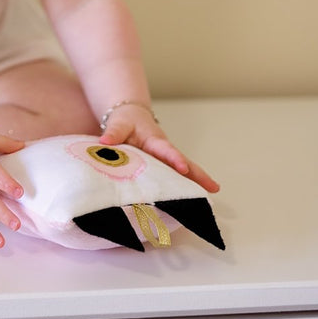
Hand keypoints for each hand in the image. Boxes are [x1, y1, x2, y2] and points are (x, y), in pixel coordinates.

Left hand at [100, 105, 219, 193]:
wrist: (130, 117)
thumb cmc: (126, 121)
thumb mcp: (119, 124)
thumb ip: (113, 133)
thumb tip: (104, 142)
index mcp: (155, 141)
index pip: (166, 150)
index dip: (175, 159)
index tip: (182, 168)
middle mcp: (164, 151)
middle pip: (184, 163)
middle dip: (198, 174)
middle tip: (213, 187)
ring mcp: (166, 160)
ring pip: (184, 172)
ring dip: (196, 183)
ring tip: (210, 197)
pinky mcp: (163, 167)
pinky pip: (175, 177)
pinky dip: (184, 187)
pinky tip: (192, 201)